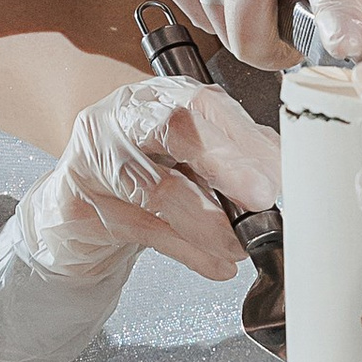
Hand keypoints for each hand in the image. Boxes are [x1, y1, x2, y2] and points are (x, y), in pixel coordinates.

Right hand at [14, 75, 280, 286]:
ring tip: (239, 246)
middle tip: (261, 199)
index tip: (280, 174)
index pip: (206, 104)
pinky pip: (140, 228)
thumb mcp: (190, 158)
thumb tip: (283, 175)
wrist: (78, 206)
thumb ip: (234, 158)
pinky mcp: (81, 200)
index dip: (246, 139)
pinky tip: (215, 265)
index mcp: (162, 96)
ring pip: (156, 186)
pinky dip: (186, 251)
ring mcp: (97, 154)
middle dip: (225, 164)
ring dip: (208, 223)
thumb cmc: (141, 174)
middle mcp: (127, 115)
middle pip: (174, 129)